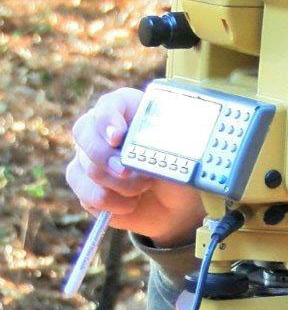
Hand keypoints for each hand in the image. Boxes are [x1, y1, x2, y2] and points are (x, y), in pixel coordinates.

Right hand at [65, 87, 205, 246]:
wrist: (172, 205)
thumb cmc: (178, 170)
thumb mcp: (181, 154)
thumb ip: (165, 143)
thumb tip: (150, 145)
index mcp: (130, 111)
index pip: (109, 104)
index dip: (108, 118)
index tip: (118, 137)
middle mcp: (103, 130)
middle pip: (84, 131)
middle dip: (104, 154)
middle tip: (125, 170)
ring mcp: (89, 157)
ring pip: (87, 166)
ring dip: (119, 183)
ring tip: (145, 186)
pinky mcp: (84, 185)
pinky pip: (86, 193)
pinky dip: (112, 202)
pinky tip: (131, 203)